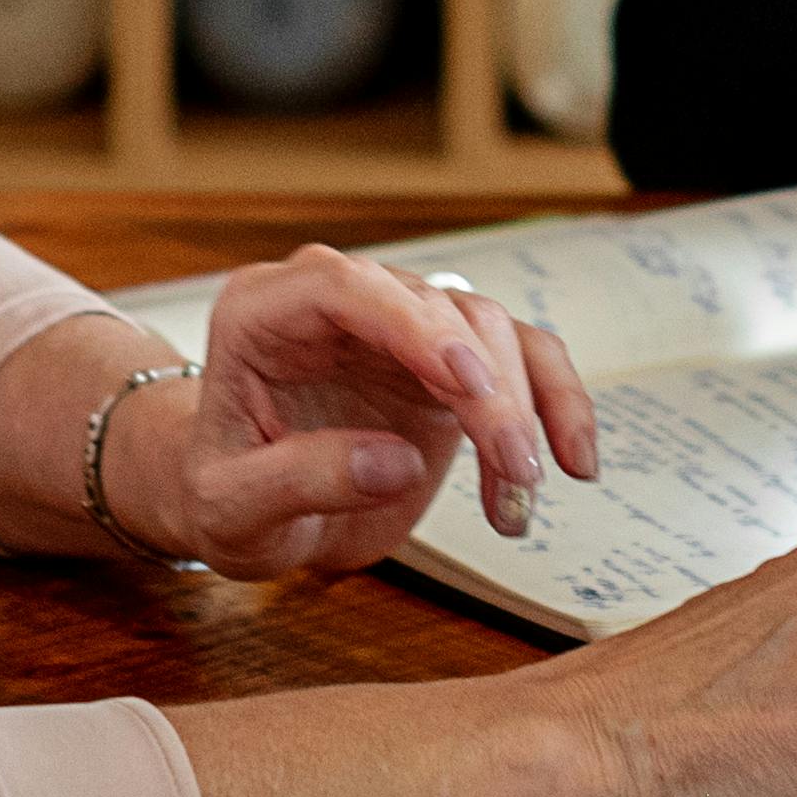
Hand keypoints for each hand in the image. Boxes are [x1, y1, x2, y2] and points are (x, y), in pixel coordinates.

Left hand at [120, 247, 600, 578]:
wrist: (245, 509)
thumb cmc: (222, 497)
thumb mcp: (232, 510)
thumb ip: (300, 481)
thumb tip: (398, 463)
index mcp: (264, 313)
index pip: (346, 286)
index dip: (413, 325)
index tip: (468, 385)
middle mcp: (337, 302)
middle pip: (434, 310)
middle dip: (489, 390)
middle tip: (518, 472)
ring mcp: (398, 325)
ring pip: (488, 330)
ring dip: (524, 408)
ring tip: (524, 493)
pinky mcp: (446, 361)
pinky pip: (518, 361)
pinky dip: (554, 405)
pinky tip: (575, 462)